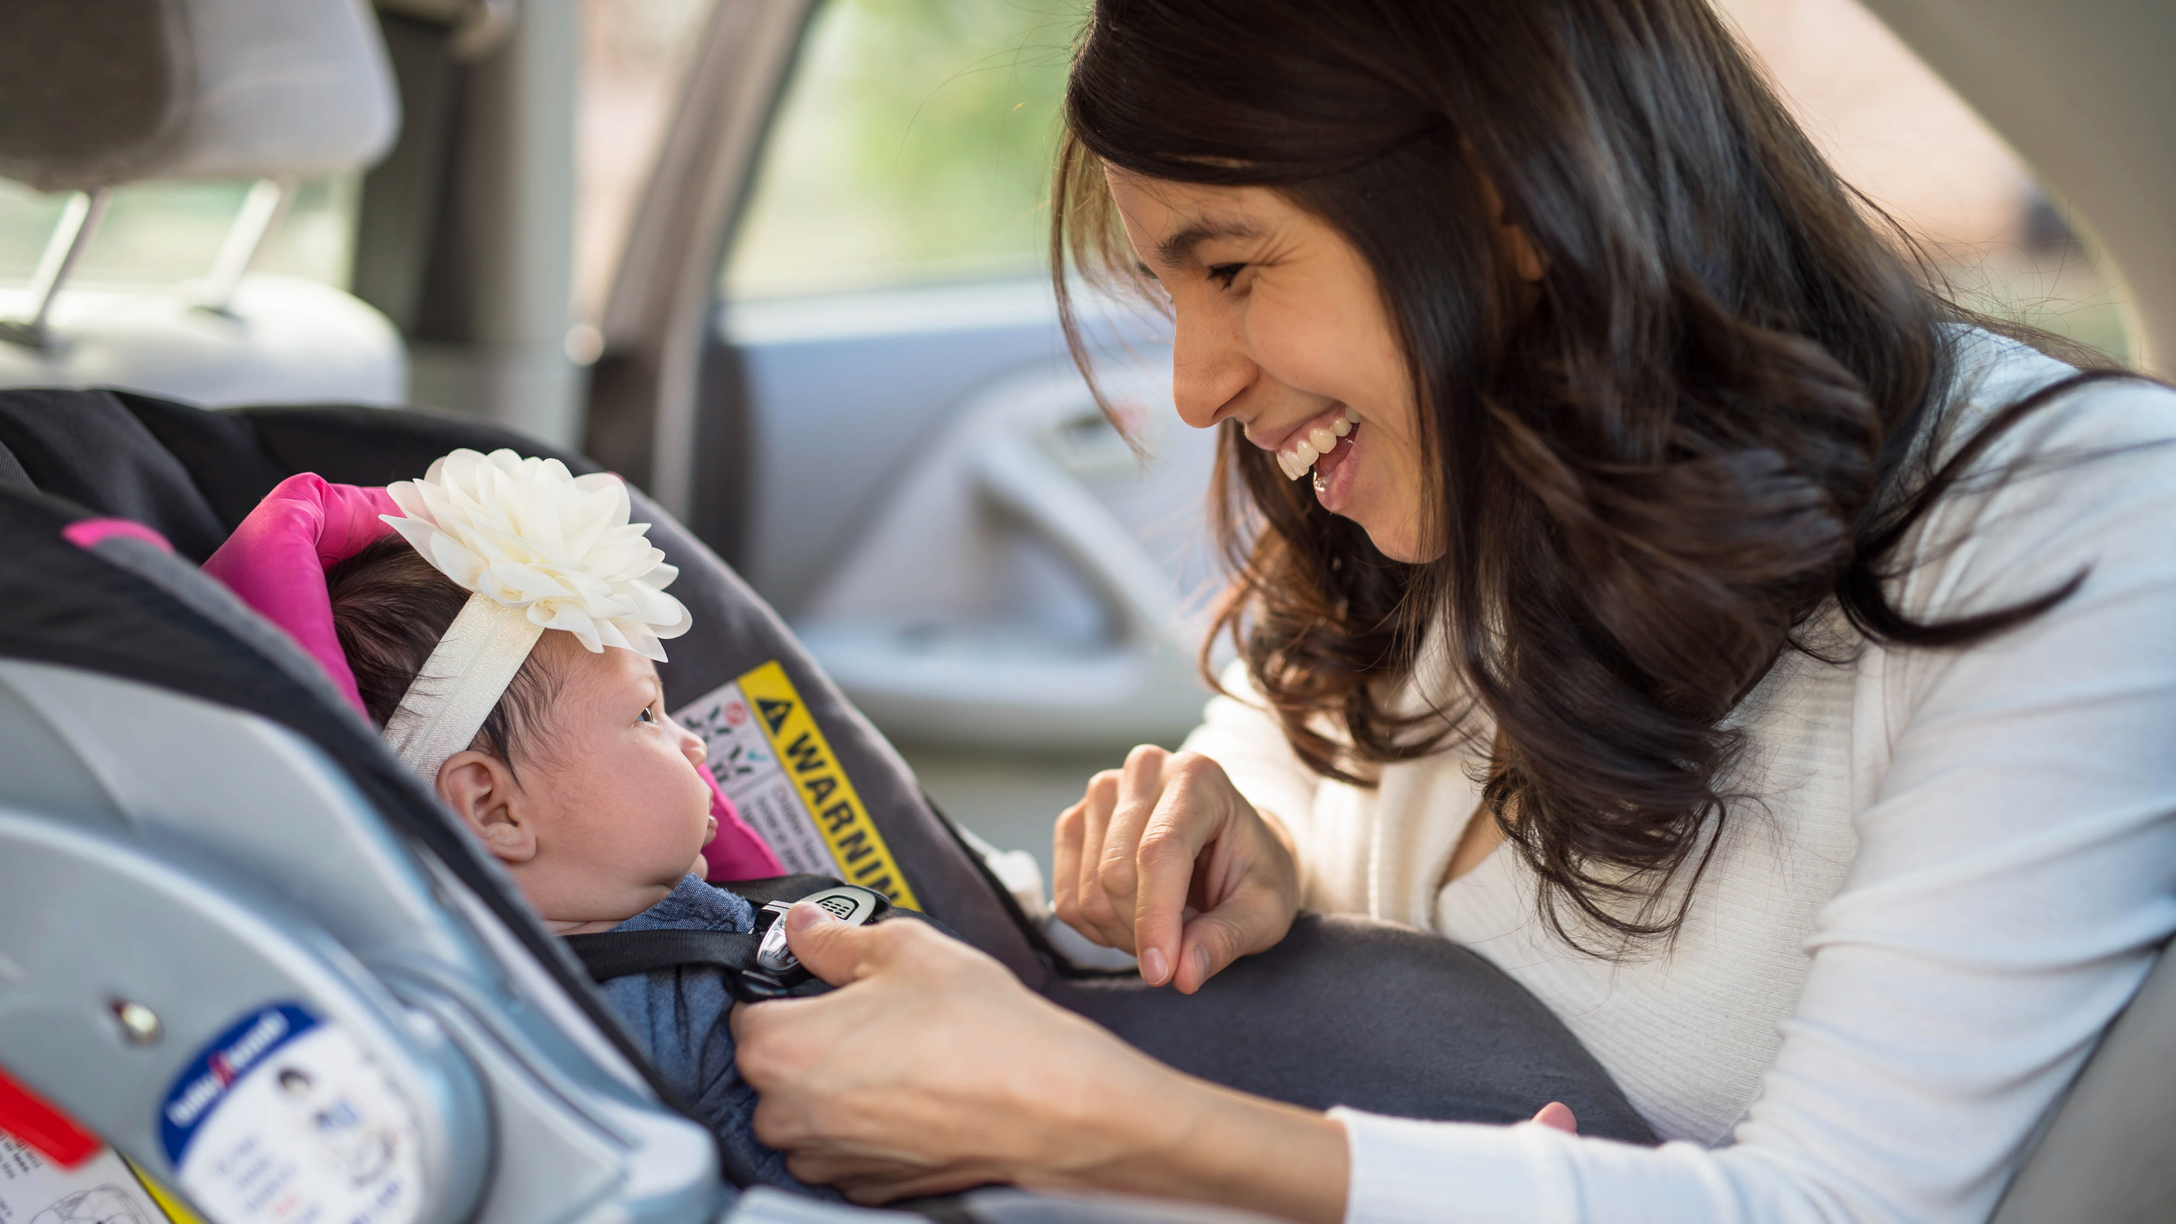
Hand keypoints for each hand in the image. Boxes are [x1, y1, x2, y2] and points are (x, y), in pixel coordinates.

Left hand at [732, 903, 1185, 1201]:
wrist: (1046, 1104)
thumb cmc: (979, 1029)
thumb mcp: (903, 948)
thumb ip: (834, 936)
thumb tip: (804, 926)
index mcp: (778, 1050)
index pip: (745, 1011)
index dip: (785, 989)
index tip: (819, 982)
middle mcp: (787, 1116)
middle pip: (771, 1066)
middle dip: (810, 1039)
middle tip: (872, 1014)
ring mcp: (825, 1159)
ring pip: (805, 1111)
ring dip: (835, 1086)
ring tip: (900, 1054)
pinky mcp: (865, 1186)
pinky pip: (842, 1146)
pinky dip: (865, 1123)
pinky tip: (913, 1093)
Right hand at [1054, 745, 1300, 991]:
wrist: (1232, 848)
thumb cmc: (1254, 874)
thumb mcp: (1266, 911)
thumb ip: (1227, 938)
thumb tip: (1182, 974)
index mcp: (1198, 777)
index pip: (1160, 850)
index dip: (1156, 917)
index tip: (1161, 974)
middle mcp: (1145, 770)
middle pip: (1115, 873)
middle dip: (1145, 931)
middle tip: (1182, 948)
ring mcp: (1103, 792)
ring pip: (1088, 890)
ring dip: (1123, 933)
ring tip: (1166, 927)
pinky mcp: (1075, 821)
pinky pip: (1066, 898)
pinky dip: (1097, 928)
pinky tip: (1133, 920)